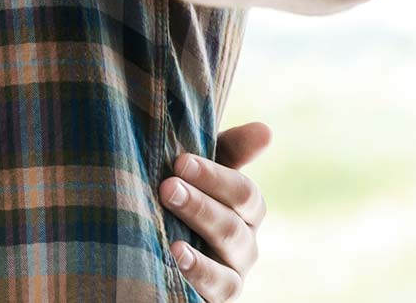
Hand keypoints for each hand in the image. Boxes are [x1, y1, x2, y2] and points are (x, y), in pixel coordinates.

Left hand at [162, 120, 271, 301]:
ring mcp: (232, 274)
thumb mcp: (196, 172)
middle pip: (233, 227)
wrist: (149, 245)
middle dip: (200, 206)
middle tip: (167, 187)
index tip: (180, 161)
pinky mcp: (215, 297)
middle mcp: (244, 244)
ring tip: (171, 237)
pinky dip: (198, 275)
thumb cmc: (179, 194)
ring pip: (227, 265)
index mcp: (244, 210)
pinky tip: (174, 259)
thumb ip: (227, 152)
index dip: (215, 177)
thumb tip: (265, 130)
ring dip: (200, 250)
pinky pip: (215, 290)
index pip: (244, 193)